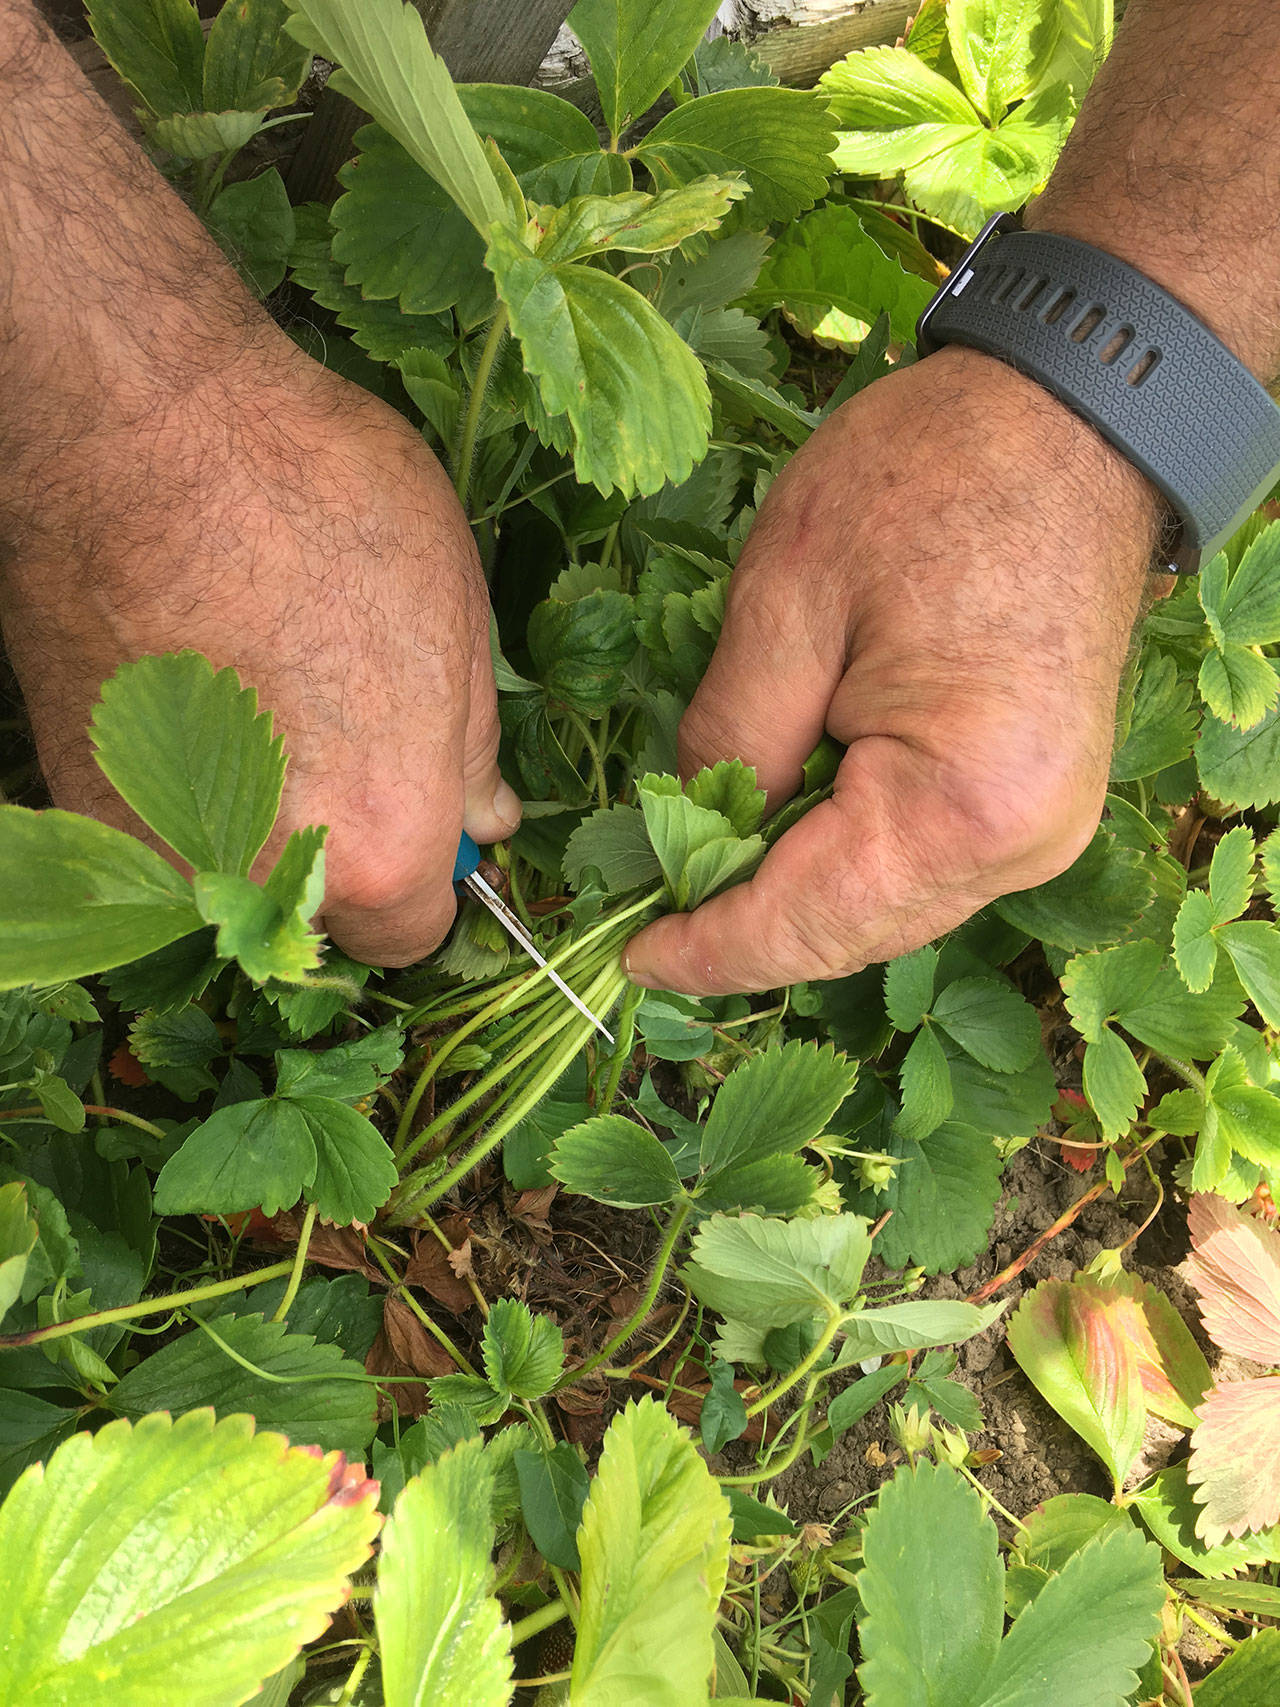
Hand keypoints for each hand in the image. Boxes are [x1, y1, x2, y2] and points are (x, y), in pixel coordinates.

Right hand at [0, 330, 518, 965]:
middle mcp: (264, 873)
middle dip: (343, 864)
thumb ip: (472, 748)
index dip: (426, 882)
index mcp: (378, 843)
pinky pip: (166, 832)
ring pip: (236, 882)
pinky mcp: (84, 798)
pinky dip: (189, 792)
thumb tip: (485, 818)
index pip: (411, 938)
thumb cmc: (317, 501)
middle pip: (319, 925)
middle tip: (339, 751)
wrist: (136, 428)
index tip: (419, 826)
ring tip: (267, 709)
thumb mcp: (454, 614)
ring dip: (261, 831)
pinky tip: (205, 696)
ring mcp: (161, 840)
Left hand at [623, 345, 1162, 994]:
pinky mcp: (1037, 803)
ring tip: (710, 865)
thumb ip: (729, 735)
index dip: (708, 951)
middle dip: (745, 930)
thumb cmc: (931, 480)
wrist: (1076, 420)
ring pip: (886, 912)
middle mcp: (1018, 846)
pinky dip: (847, 864)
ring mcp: (1041, 832)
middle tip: (653, 909)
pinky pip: (922, 870)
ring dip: (796, 899)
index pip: (804, 922)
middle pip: (849, 936)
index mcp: (957, 804)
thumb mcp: (787, 595)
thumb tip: (693, 829)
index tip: (631, 961)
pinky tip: (789, 824)